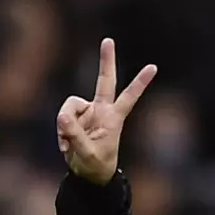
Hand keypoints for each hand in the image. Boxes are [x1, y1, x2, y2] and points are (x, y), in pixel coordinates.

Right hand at [57, 38, 156, 185]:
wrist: (87, 174)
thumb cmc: (95, 166)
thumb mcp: (86, 153)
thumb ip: (74, 135)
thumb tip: (62, 117)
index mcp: (113, 119)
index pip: (129, 97)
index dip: (140, 83)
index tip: (153, 67)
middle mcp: (101, 110)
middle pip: (104, 81)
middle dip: (106, 61)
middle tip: (108, 40)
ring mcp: (88, 112)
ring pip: (70, 106)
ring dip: (65, 124)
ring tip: (67, 144)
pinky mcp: (75, 118)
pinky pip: (62, 117)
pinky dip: (61, 130)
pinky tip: (65, 145)